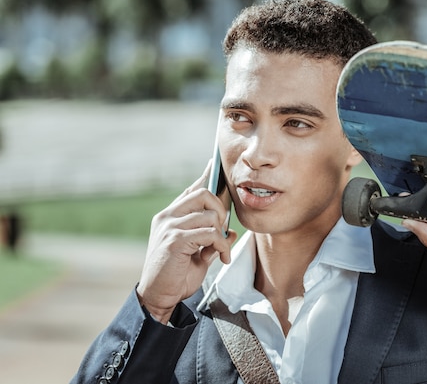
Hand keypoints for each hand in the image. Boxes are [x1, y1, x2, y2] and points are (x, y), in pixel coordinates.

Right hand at [136, 160, 236, 322]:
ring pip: (210, 215)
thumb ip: (212, 242)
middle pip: (203, 194)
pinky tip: (222, 258)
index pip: (190, 190)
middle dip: (221, 209)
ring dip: (222, 234)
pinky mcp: (175, 240)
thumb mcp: (198, 256)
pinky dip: (222, 246)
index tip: (215, 165)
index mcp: (170, 217)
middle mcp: (167, 217)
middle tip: (223, 230)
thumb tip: (232, 233)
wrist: (158, 297)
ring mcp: (169, 227)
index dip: (205, 177)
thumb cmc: (176, 277)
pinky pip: (210, 234)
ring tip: (221, 251)